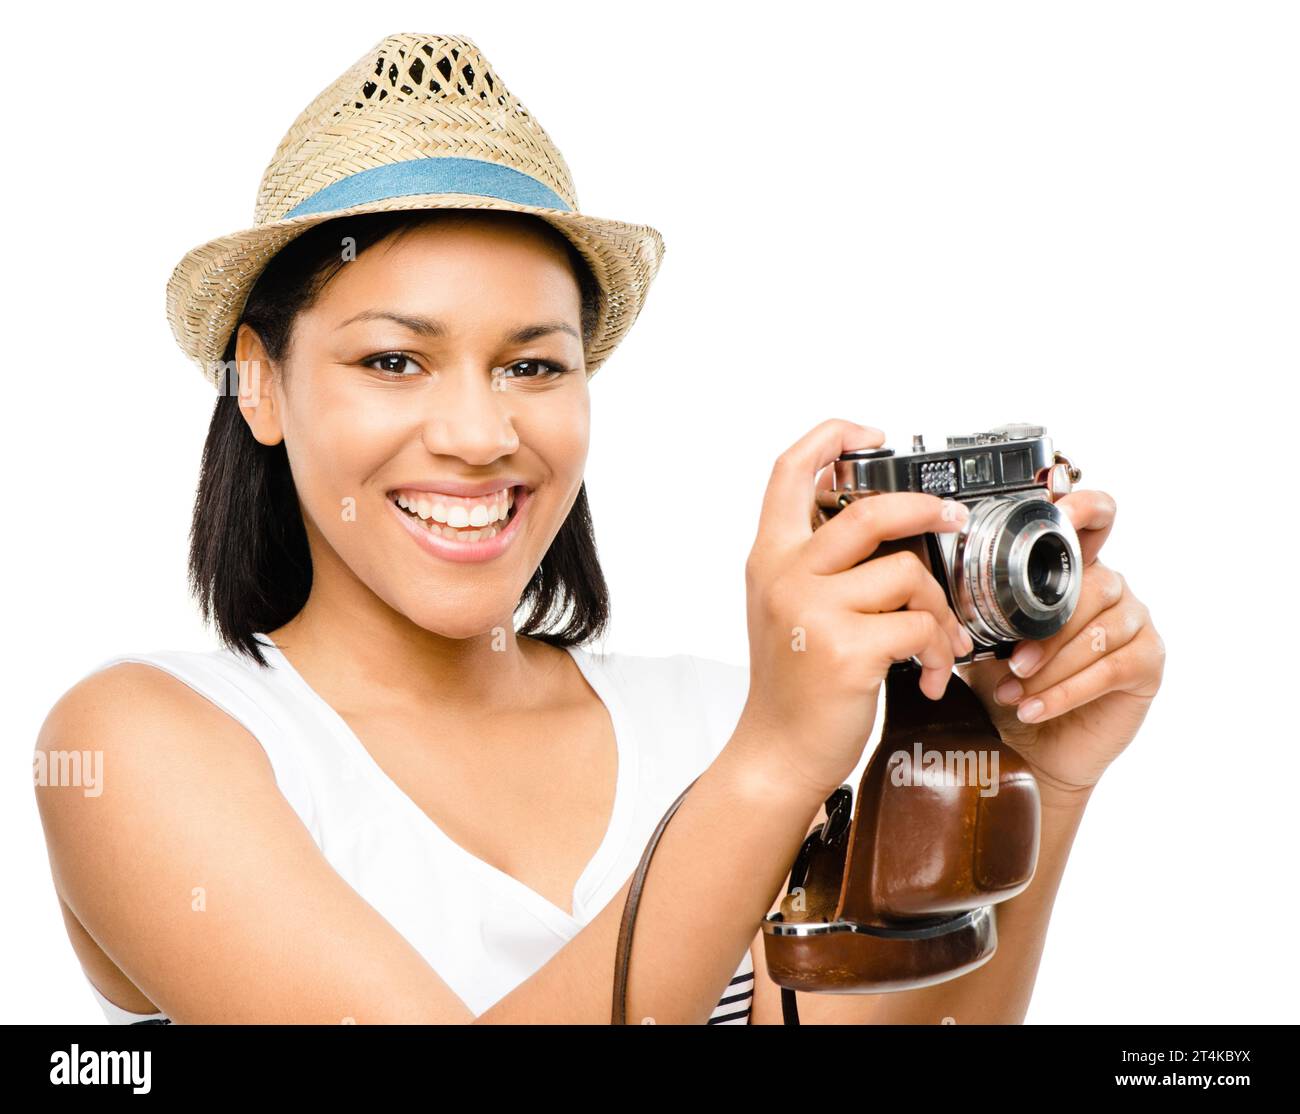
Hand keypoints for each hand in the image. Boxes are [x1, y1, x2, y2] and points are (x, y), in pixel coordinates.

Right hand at [739, 419, 973, 800]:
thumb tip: (887, 525)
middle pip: (869, 511)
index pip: (789, 471)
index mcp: (770, 558)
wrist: (777, 754)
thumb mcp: (788, 608)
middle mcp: (785, 576)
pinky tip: (929, 675)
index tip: (871, 435)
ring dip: (939, 610)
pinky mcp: (846, 651)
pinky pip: (919, 628)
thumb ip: (820, 564)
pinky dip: (937, 651)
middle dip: (926, 510)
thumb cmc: (793, 684)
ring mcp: (813, 611)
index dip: (831, 437)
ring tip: (938, 643)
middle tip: (952, 519)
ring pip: (908, 574)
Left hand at [956, 487, 1165, 799]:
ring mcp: (1134, 624)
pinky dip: (1064, 692)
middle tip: (1010, 663)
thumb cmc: (1010, 684)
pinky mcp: (1147, 663)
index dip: (1084, 507)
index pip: (1095, 519)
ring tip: (1012, 692)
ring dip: (1050, 667)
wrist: (1031, 745)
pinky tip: (1033, 708)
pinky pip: (1109, 670)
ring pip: (1097, 633)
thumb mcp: (987, 639)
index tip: (1061, 509)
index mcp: (1073, 571)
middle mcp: (1111, 589)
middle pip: (1092, 587)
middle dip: (1045, 631)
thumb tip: (948, 587)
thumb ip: (984, 607)